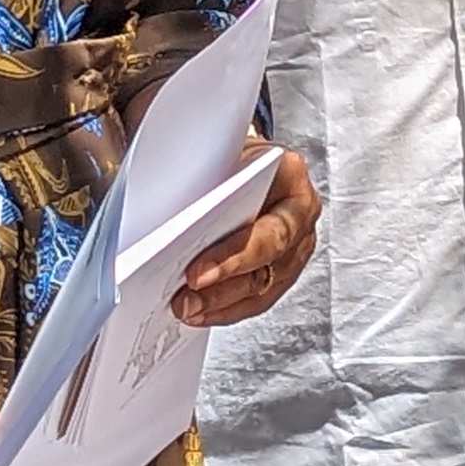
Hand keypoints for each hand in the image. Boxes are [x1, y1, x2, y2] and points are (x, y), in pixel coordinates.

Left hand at [178, 143, 319, 327]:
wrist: (242, 157)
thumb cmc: (228, 153)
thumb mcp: (218, 154)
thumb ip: (203, 179)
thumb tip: (163, 214)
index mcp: (291, 178)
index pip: (267, 228)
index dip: (232, 255)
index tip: (194, 273)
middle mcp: (301, 214)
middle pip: (267, 264)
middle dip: (222, 287)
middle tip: (185, 299)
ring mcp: (297, 245)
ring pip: (263, 288)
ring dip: (221, 303)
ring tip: (185, 309)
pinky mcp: (284, 268)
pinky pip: (258, 298)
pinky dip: (226, 309)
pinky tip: (200, 312)